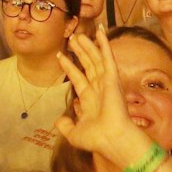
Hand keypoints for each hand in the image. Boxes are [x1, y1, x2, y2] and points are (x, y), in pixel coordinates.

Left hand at [53, 28, 152, 162]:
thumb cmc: (96, 139)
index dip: (69, 67)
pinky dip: (104, 45)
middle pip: (87, 65)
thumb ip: (65, 126)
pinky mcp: (112, 78)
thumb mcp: (74, 134)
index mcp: (89, 100)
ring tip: (79, 34)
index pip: (78, 78)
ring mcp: (106, 83)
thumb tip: (58, 121)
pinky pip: (107, 58)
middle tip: (72, 38)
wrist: (111, 139)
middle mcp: (98, 89)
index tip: (60, 56)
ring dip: (88, 46)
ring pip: (96, 59)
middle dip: (80, 52)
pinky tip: (100, 33)